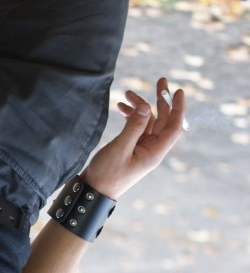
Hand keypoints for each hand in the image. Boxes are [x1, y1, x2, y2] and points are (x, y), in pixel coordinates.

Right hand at [83, 77, 185, 199]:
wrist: (93, 191)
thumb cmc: (106, 174)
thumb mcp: (120, 148)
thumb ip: (134, 127)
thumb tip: (145, 106)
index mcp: (154, 152)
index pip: (174, 127)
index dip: (178, 108)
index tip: (179, 91)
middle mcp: (151, 150)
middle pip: (163, 121)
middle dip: (161, 101)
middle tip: (161, 81)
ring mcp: (141, 149)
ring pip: (148, 122)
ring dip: (140, 107)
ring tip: (128, 93)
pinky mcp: (131, 148)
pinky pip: (136, 128)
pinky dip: (131, 116)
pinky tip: (120, 107)